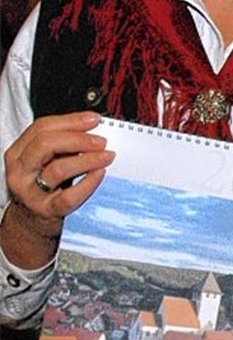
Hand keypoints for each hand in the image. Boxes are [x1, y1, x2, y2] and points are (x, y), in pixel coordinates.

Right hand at [2, 112, 113, 268]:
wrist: (31, 220)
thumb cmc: (42, 184)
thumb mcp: (44, 160)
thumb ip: (61, 143)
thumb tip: (91, 126)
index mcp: (18, 153)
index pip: (41, 128)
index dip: (71, 121)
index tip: (94, 119)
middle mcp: (20, 171)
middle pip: (46, 144)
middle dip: (78, 139)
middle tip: (101, 141)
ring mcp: (31, 192)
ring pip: (58, 169)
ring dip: (88, 160)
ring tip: (107, 156)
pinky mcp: (47, 210)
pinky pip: (69, 196)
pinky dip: (89, 183)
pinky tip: (100, 174)